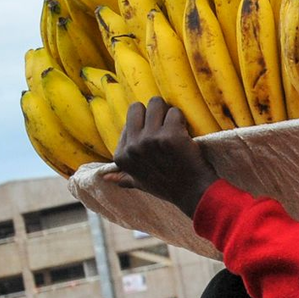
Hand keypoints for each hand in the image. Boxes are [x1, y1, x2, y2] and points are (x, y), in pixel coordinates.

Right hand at [102, 98, 219, 218]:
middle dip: (153, 111)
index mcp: (122, 155)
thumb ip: (123, 176)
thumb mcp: (140, 183)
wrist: (193, 193)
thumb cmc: (168, 186)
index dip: (145, 126)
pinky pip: (175, 112)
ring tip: (176, 129)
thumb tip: (105, 177)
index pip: (128, 120)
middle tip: (166, 126)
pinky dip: (182, 120)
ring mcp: (151, 139)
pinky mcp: (170, 135)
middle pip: (138, 107)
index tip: (156, 140)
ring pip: (157, 104)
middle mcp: (133, 146)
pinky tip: (185, 135)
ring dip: (169, 113)